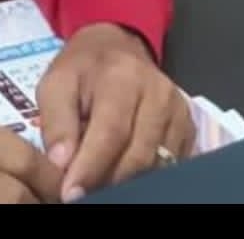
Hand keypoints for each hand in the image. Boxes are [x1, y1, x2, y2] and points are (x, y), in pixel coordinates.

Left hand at [35, 22, 195, 201]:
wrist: (116, 48)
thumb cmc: (81, 70)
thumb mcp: (55, 84)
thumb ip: (56, 123)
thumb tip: (62, 165)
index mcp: (122, 76)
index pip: (111, 132)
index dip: (91, 168)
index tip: (71, 194)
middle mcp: (158, 92)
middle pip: (138, 155)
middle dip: (108, 182)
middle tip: (84, 195)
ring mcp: (178, 110)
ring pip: (158, 165)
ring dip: (127, 183)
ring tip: (100, 186)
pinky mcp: (188, 126)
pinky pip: (172, 165)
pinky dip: (148, 178)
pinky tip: (124, 178)